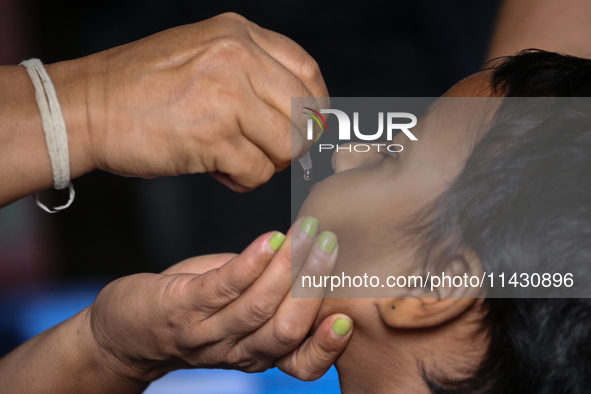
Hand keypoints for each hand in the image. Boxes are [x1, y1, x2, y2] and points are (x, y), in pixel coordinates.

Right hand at [49, 13, 326, 191]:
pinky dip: (243, 180)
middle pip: (305, 114)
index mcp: (238, 35)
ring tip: (235, 160)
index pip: (307, 71)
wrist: (87, 106)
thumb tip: (297, 110)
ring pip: (287, 146)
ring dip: (267, 163)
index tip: (305, 127)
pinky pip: (258, 171)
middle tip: (268, 152)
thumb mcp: (202, 54)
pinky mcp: (213, 137)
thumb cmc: (142, 88)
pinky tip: (219, 172)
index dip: (315, 106)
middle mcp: (238, 58)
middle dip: (294, 143)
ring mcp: (227, 96)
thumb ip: (250, 71)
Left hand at [87, 217, 351, 382]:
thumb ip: (275, 293)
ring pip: (258, 307)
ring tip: (305, 233)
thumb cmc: (193, 310)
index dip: (327, 345)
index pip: (301, 364)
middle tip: (328, 245)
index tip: (347, 315)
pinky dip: (250, 263)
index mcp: (258, 354)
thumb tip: (313, 257)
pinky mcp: (181, 308)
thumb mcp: (240, 311)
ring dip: (287, 267)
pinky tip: (269, 239)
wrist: (126, 328)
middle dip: (312, 286)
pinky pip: (222, 287)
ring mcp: (206, 332)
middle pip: (286, 330)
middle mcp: (236, 351)